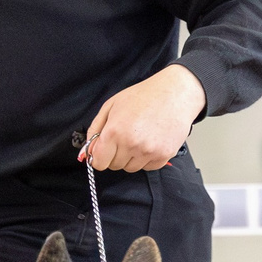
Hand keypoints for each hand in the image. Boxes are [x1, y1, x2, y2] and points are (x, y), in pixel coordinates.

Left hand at [82, 64, 205, 171]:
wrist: (174, 94)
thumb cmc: (143, 96)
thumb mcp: (111, 106)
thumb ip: (95, 130)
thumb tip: (87, 152)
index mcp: (115, 131)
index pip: (99, 162)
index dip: (99, 156)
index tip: (104, 150)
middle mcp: (131, 144)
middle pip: (114, 166)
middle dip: (115, 154)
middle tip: (124, 136)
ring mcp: (149, 152)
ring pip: (131, 168)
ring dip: (131, 157)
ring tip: (139, 137)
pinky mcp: (164, 156)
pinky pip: (148, 167)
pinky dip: (147, 158)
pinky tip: (150, 140)